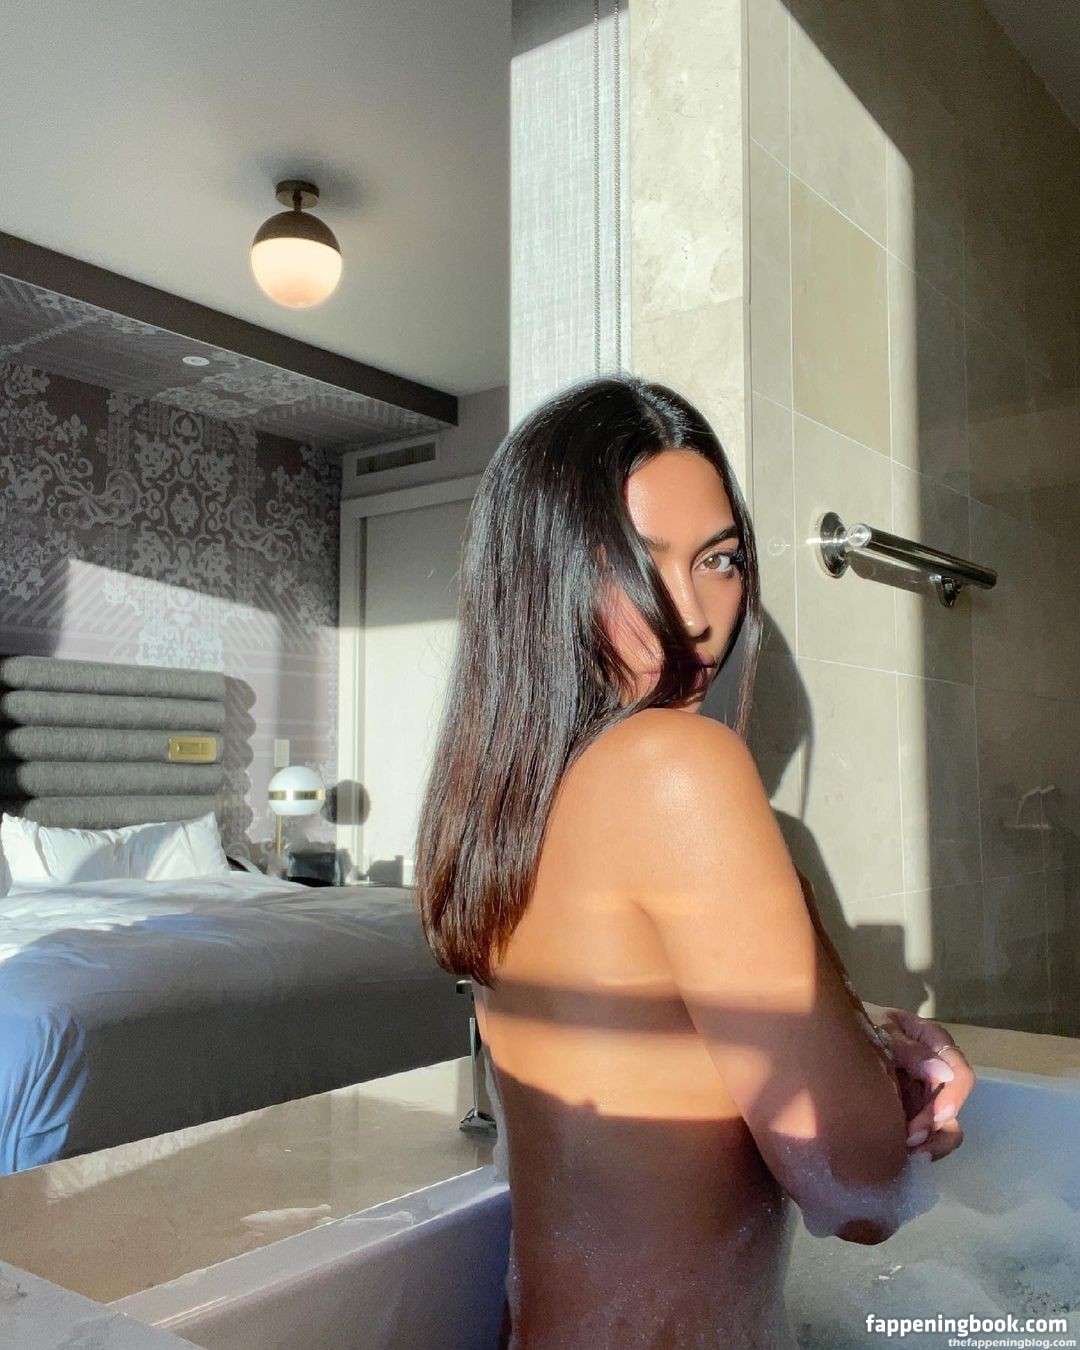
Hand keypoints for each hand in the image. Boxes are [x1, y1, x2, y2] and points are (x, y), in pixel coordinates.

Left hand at [868, 1005, 974, 1161]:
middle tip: (910, 1138)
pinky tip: (904, 1154)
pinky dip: (922, 1148)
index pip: (958, 1069)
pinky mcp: (913, 1113)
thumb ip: (910, 1051)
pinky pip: (929, 1137)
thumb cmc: (858, 1027)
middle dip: (933, 1124)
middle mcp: (935, 1069)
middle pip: (952, 1103)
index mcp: (931, 1041)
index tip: (937, 1115)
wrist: (828, 1038)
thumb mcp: (881, 1032)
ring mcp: (924, 1093)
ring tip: (907, 1151)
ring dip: (931, 1142)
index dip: (953, 1095)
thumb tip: (944, 1074)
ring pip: (946, 1125)